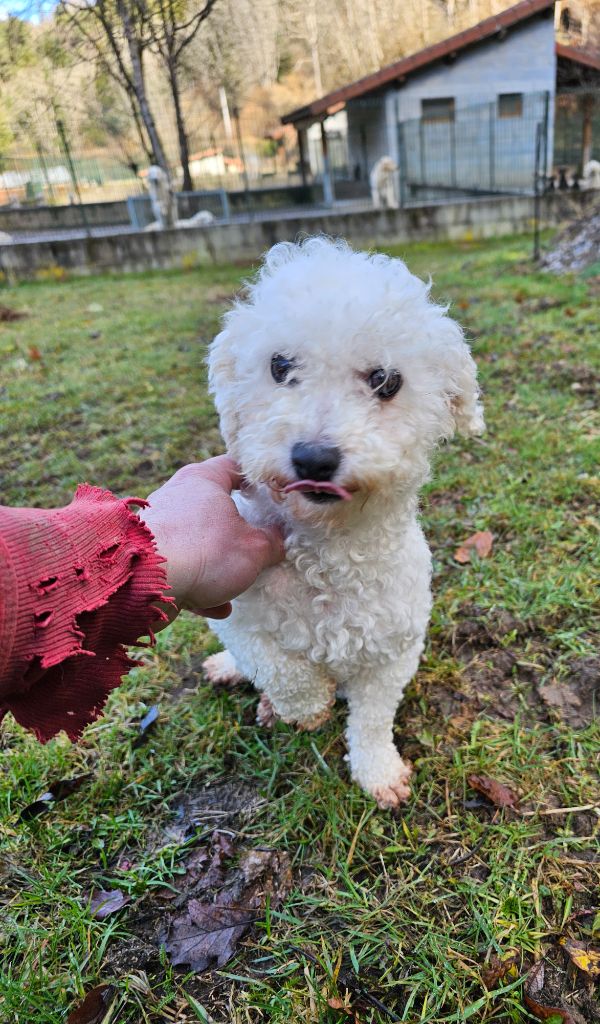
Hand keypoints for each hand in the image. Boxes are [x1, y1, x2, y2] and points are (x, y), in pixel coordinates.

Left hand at [140, 456, 283, 621]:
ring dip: (218, 562)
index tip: (271, 495)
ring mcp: (159, 526)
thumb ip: (272, 542)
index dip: (256, 479)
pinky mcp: (148, 555)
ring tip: (237, 581)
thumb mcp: (254, 548)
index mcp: (202, 480)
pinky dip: (199, 585)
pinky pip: (182, 567)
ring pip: (197, 540)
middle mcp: (176, 496)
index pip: (234, 466)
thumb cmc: (203, 552)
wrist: (145, 583)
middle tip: (257, 541)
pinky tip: (217, 606)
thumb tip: (279, 540)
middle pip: (214, 505)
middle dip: (237, 527)